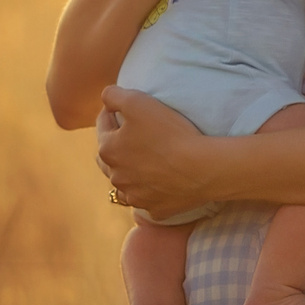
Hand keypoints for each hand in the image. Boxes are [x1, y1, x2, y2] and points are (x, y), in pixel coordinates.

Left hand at [98, 87, 208, 213]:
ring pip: (124, 182)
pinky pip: (147, 199)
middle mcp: (116, 177)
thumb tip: (105, 97)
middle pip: (108, 158)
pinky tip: (158, 182)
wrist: (201, 168)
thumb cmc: (169, 133)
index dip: (111, 113)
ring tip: (140, 162)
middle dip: (114, 145)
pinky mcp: (155, 209)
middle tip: (128, 135)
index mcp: (108, 150)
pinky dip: (149, 190)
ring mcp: (136, 196)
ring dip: (128, 172)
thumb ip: (114, 95)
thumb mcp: (138, 101)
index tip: (120, 107)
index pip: (103, 126)